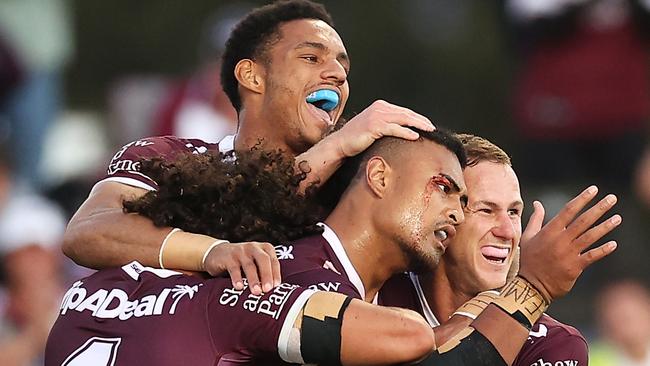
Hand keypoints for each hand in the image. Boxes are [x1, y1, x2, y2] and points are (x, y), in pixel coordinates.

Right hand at [203, 242, 280, 294]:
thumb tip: (275, 291)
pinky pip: (234, 268)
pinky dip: (237, 278)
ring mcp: (240, 251)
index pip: (273, 260)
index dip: (276, 273)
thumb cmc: (243, 262)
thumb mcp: (255, 262)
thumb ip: (264, 272)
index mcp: (264, 249)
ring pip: (249, 265)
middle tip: (268, 289)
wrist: (217, 253)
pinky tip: (239, 287)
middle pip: (264, 260)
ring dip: (253, 279)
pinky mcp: (228, 257)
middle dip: (267, 275)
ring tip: (256, 292)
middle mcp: (254, 248)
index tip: (277, 286)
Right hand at [329, 100, 434, 157]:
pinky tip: (415, 136)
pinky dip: (406, 132)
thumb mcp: (374, 127)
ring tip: (429, 130)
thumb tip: (403, 130)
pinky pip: (394, 128)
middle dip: (421, 120)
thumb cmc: (356, 138)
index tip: (427, 124)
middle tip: (432, 128)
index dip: (417, 117)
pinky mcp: (374, 126)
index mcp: (380, 106)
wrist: (340, 143)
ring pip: (403, 119)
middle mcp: (379, 108)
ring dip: (418, 124)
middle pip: (405, 113)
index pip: (403, 111)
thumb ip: (387, 124)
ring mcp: (376, 116)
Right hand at [518, 186, 619, 301]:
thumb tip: (537, 203)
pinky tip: (613, 244)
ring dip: (605, 227)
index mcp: (550, 231)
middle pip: (583, 221)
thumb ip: (535, 218)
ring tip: (618, 218)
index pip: (569, 210)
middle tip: (612, 198)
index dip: (582, 199)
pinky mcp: (575, 267)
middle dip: (599, 208)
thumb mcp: (528, 236)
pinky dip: (603, 250)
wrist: (531, 285)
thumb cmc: (529, 259)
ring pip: (590, 237)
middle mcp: (561, 240)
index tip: (594, 190)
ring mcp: (569, 253)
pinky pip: (592, 256)